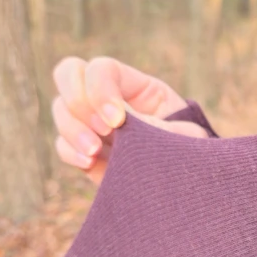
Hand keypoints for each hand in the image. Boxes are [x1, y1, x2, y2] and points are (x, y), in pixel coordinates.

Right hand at [52, 56, 208, 184]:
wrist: (190, 187)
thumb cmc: (195, 154)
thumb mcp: (186, 137)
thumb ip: (156, 126)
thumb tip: (120, 124)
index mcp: (137, 87)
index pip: (103, 69)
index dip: (100, 89)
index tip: (118, 120)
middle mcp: (110, 99)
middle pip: (68, 74)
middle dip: (78, 100)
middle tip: (104, 129)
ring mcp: (94, 124)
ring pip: (61, 110)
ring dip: (73, 129)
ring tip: (95, 150)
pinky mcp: (87, 153)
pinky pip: (62, 144)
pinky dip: (69, 151)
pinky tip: (88, 162)